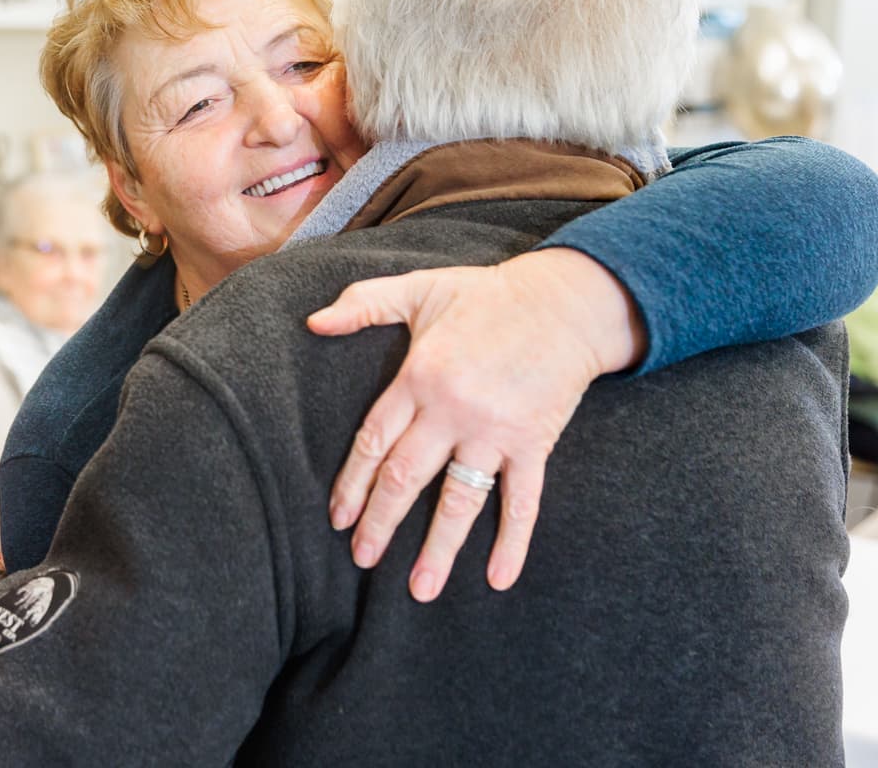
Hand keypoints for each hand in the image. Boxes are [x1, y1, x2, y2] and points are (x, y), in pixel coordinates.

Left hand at [308, 248, 645, 601]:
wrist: (564, 301)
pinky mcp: (533, 442)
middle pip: (406, 477)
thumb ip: (363, 304)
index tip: (337, 519)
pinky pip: (522, 500)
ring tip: (420, 589)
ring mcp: (494, 431)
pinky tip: (500, 578)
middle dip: (380, 523)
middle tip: (361, 558)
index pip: (374, 442)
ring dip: (438, 548)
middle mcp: (451, 410)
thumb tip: (312, 321)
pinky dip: (512, 541)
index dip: (353, 483)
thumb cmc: (487, 295)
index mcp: (418, 377)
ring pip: (459, 500)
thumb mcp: (420, 289)